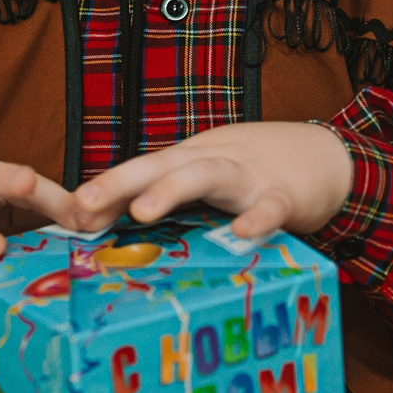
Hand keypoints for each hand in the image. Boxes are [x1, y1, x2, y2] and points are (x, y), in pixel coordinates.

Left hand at [70, 123, 353, 241]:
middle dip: (117, 183)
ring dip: (171, 190)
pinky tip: (241, 236)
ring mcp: (247, 176)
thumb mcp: (208, 177)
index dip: (103, 190)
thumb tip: (113, 230)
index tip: (67, 216)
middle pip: (158, 164)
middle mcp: (211, 161)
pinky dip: (256, 220)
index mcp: (189, 160)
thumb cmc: (256, 173)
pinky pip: (269, 208)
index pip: (138, 171)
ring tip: (141, 212)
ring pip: (205, 175)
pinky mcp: (284, 195)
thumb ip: (170, 199)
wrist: (326, 156)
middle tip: (81, 206)